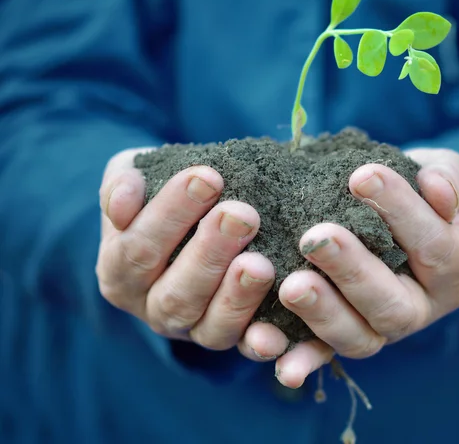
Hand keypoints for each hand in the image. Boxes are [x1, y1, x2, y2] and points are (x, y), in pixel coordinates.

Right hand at [96, 149, 288, 356]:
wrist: (193, 210)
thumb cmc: (160, 190)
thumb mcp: (132, 175)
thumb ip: (119, 185)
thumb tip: (121, 205)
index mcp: (120, 270)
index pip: (138, 247)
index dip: (172, 213)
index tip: (208, 176)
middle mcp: (152, 307)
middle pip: (176, 292)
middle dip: (211, 252)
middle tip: (242, 214)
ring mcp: (192, 328)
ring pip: (210, 325)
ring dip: (237, 296)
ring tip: (260, 264)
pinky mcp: (230, 338)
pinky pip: (244, 348)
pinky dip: (259, 344)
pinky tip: (275, 335)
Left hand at [274, 148, 458, 387]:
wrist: (397, 207)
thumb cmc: (422, 188)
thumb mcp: (447, 173)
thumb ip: (451, 179)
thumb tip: (437, 189)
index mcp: (456, 271)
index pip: (434, 246)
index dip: (401, 212)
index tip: (361, 176)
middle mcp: (420, 308)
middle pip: (393, 304)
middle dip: (352, 271)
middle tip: (315, 238)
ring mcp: (380, 328)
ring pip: (358, 337)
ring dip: (323, 313)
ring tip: (291, 285)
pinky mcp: (344, 334)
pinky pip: (323, 355)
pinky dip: (302, 361)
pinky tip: (278, 360)